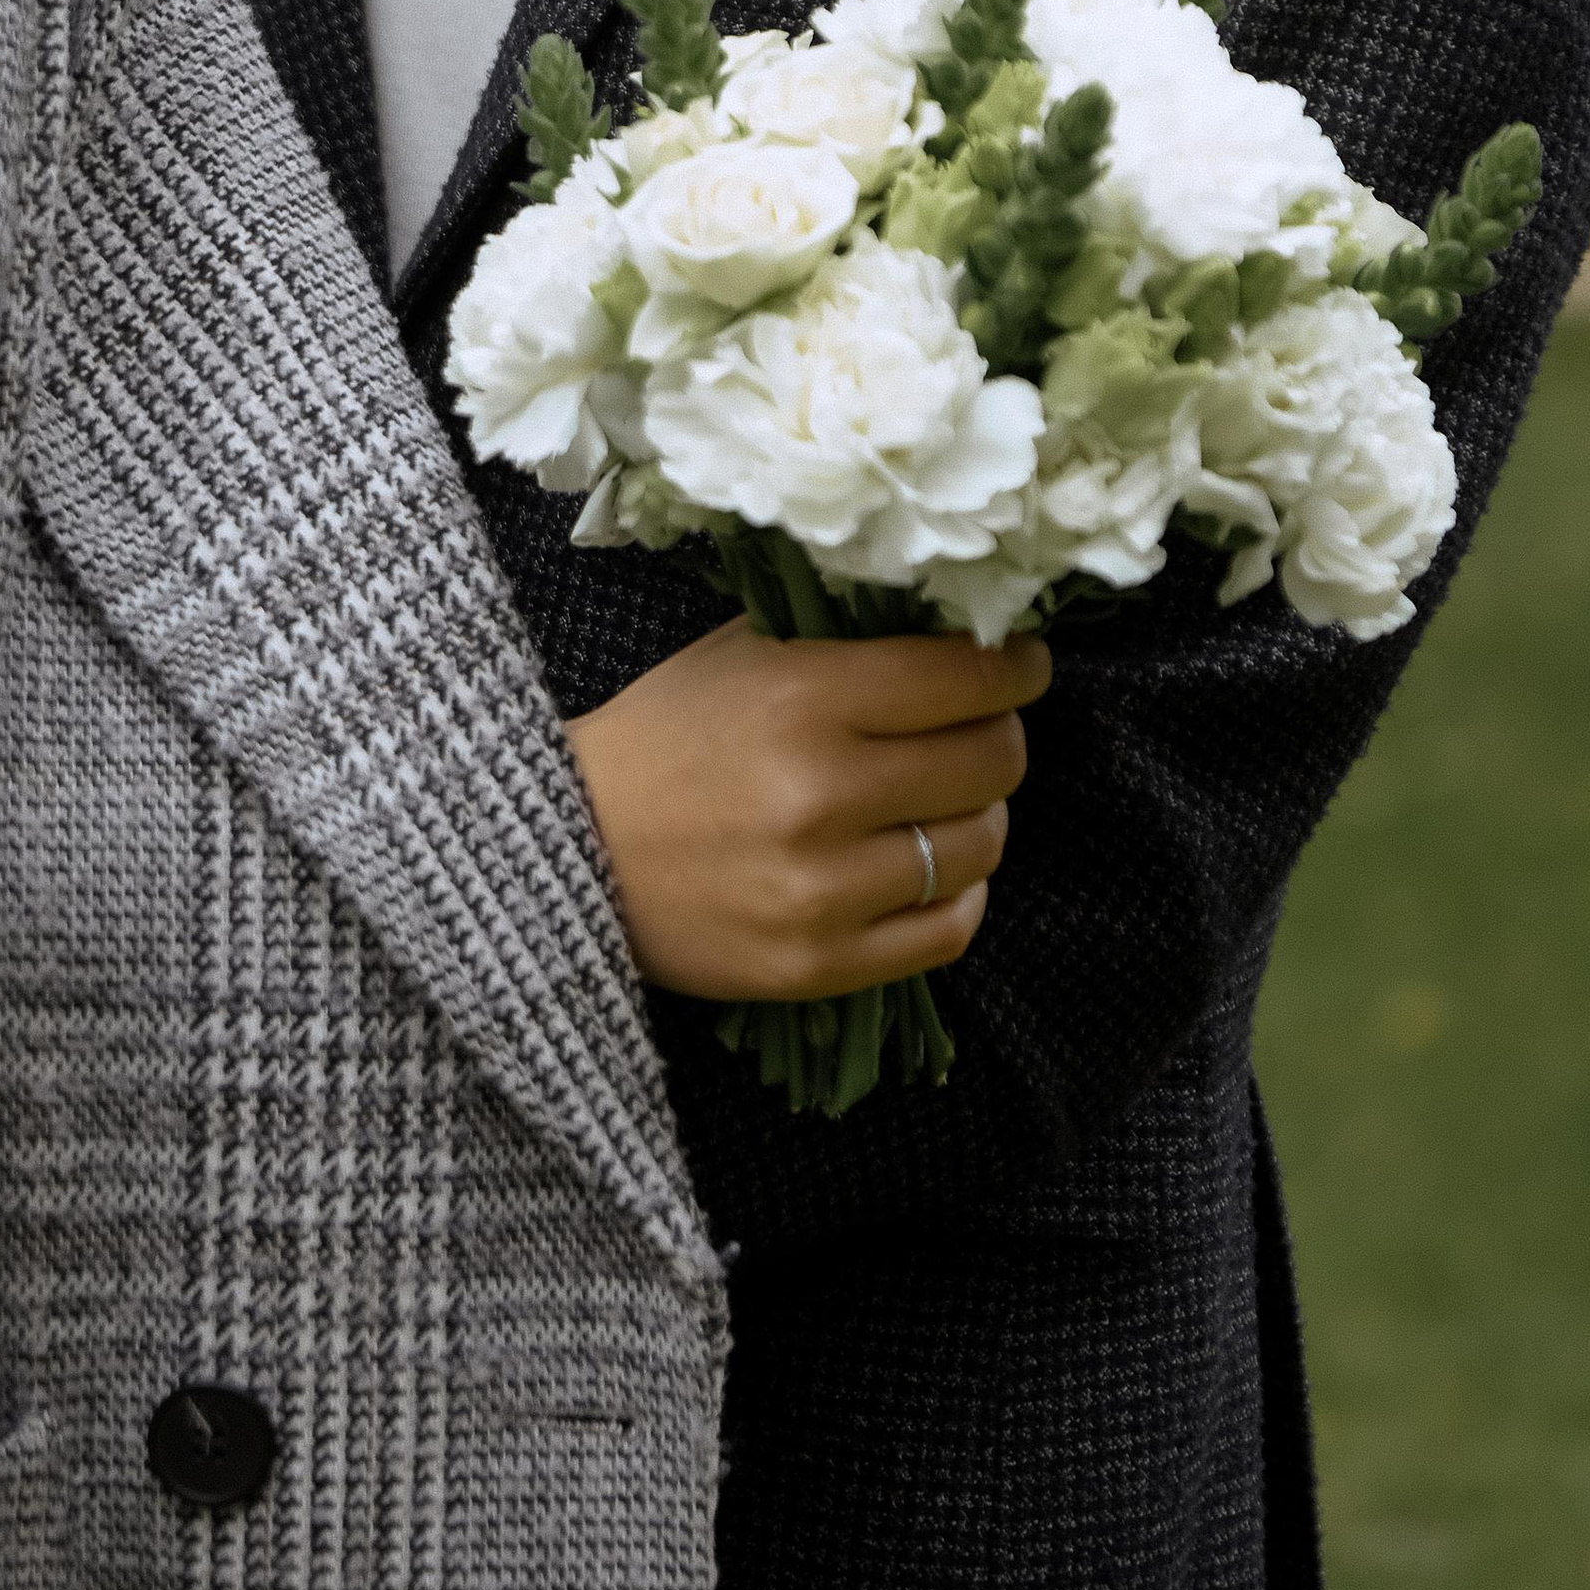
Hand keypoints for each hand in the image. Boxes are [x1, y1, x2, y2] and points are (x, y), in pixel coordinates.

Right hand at [568, 622, 1044, 1002]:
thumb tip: (961, 626)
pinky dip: (958, 893)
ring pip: (981, 845)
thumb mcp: (742, 653)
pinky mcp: (817, 964)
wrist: (568, 850)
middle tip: (980, 728)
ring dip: (979, 816)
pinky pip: (950, 930)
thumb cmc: (664, 736)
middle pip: (991, 761)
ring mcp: (821, 889)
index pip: (966, 678)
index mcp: (800, 697)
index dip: (1016, 668)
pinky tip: (926, 865)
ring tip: (944, 800)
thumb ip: (847, 638)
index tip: (1022, 665)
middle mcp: (818, 794)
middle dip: (1000, 736)